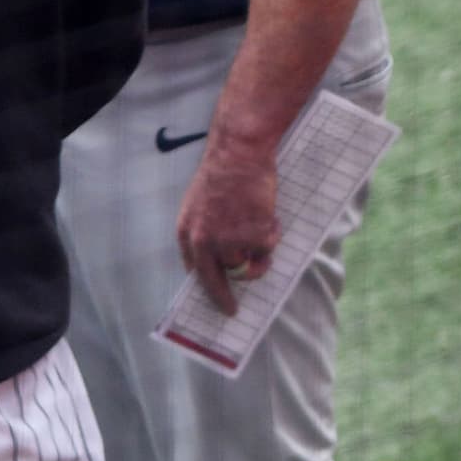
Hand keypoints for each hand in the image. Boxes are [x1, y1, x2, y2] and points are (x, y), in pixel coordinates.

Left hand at [174, 142, 280, 310]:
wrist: (239, 153)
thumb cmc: (222, 174)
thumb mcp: (199, 206)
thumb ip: (204, 233)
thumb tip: (219, 261)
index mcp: (187, 233)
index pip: (196, 273)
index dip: (207, 290)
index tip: (215, 303)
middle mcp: (204, 242)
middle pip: (218, 280)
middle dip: (226, 297)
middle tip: (233, 308)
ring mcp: (228, 241)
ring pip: (248, 266)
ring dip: (258, 254)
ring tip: (263, 230)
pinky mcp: (252, 237)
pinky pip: (267, 250)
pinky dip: (272, 235)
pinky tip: (268, 215)